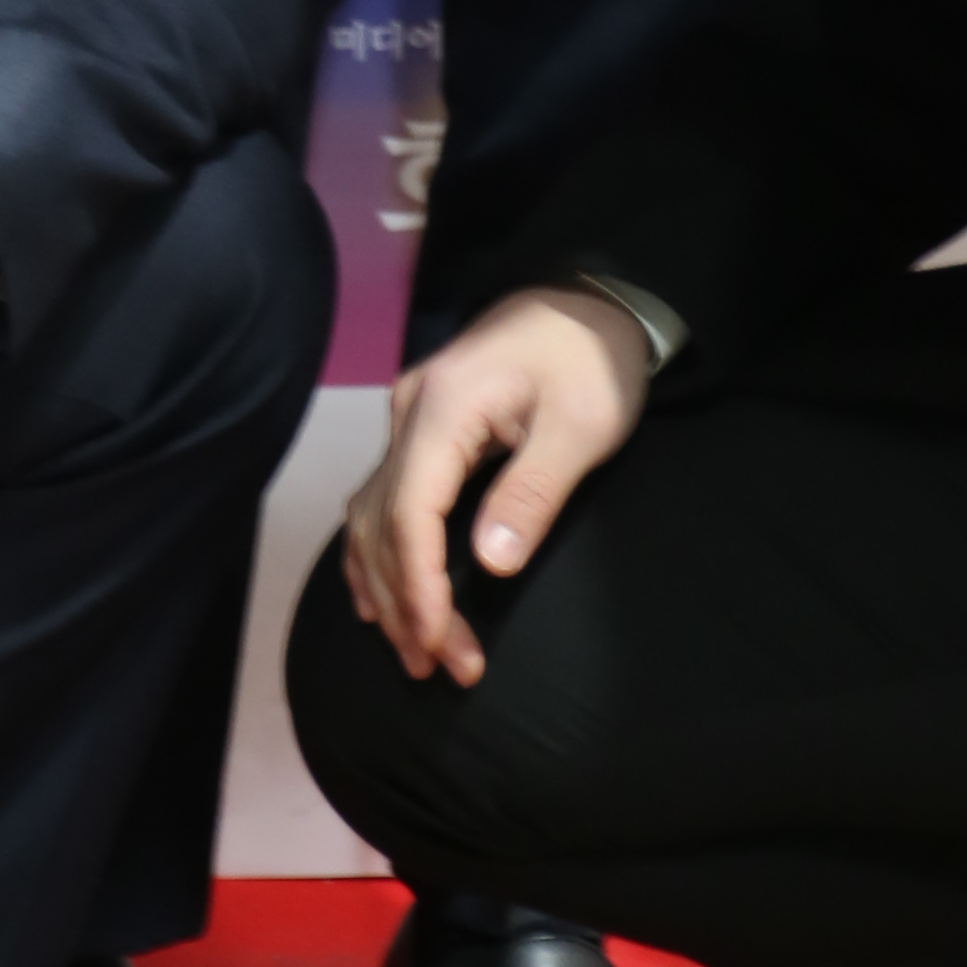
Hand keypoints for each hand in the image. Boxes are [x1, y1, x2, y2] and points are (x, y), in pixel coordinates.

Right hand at [338, 284, 650, 686]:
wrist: (591, 298)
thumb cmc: (593, 361)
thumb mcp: (582, 426)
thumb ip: (533, 492)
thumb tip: (491, 563)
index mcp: (444, 406)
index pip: (411, 512)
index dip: (418, 587)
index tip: (436, 646)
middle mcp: (410, 410)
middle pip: (384, 522)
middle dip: (406, 603)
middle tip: (440, 668)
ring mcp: (409, 415)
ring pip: (372, 514)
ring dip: (389, 586)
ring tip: (415, 652)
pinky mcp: (420, 424)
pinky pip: (380, 497)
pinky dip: (375, 551)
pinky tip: (378, 596)